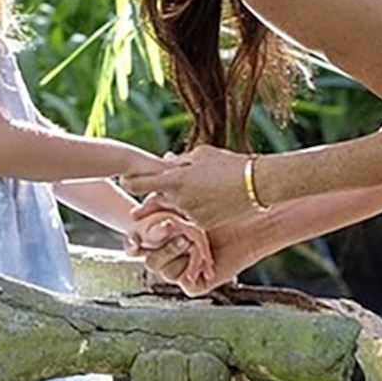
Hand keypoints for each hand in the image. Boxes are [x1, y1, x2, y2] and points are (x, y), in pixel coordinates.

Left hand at [122, 143, 253, 233]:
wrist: (256, 185)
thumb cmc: (229, 163)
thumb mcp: (202, 155)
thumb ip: (180, 160)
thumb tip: (166, 161)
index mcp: (175, 179)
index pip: (140, 183)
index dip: (130, 182)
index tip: (125, 181)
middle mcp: (178, 200)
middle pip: (154, 202)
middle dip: (147, 206)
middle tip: (136, 212)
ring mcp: (190, 215)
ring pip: (174, 212)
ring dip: (174, 209)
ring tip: (181, 207)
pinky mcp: (202, 225)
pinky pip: (190, 219)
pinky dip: (192, 215)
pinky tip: (202, 208)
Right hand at [129, 203, 214, 292]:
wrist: (245, 223)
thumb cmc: (214, 207)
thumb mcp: (181, 202)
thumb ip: (158, 202)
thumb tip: (135, 210)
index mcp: (158, 241)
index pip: (136, 246)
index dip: (132, 243)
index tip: (135, 237)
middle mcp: (168, 257)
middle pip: (148, 259)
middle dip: (158, 244)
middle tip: (170, 227)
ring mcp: (181, 271)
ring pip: (163, 270)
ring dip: (173, 252)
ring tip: (188, 238)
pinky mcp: (196, 284)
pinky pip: (184, 282)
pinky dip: (191, 267)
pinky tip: (200, 255)